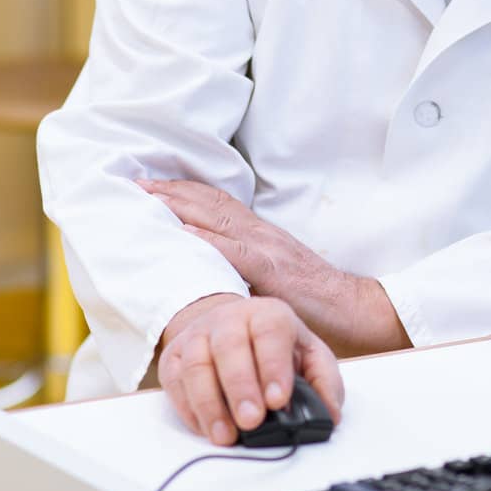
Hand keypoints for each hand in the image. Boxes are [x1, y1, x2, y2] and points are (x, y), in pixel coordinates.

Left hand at [139, 178, 408, 355]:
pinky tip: (183, 234)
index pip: (217, 202)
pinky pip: (236, 252)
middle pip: (210, 201)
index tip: (151, 185)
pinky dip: (207, 240)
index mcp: (261, 234)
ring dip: (179, 204)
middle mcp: (262, 233)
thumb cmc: (316, 300)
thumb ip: (247, 268)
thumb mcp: (275, 276)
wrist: (355, 309)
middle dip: (171, 190)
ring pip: (218, 217)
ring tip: (147, 196)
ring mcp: (268, 248)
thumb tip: (211, 273)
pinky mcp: (274, 271)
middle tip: (135, 182)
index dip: (183, 191)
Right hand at [157, 293, 343, 446]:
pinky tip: (205, 427)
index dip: (273, 365)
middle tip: (252, 421)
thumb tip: (329, 415)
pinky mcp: (174, 356)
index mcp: (268, 314)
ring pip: (197, 365)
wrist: (230, 325)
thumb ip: (324, 382)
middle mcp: (230, 319)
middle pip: (229, 347)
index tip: (278, 400)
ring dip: (210, 403)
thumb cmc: (273, 345)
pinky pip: (175, 381)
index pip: (270, 330)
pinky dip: (188, 408)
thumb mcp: (308, 354)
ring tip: (226, 435)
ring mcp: (198, 335)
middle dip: (240, 387)